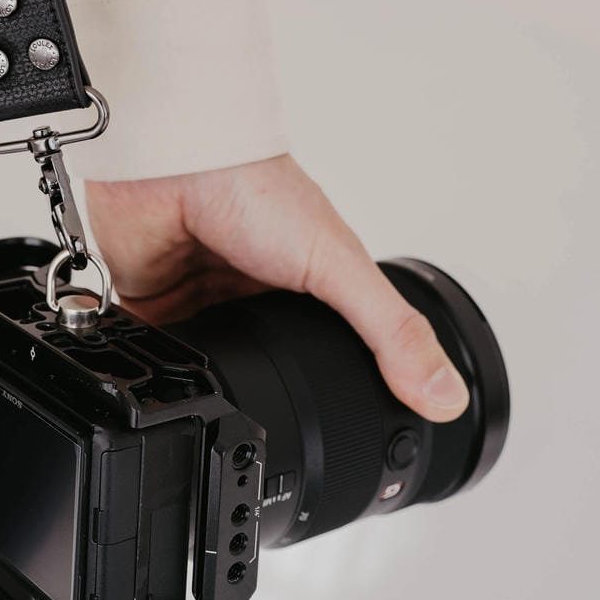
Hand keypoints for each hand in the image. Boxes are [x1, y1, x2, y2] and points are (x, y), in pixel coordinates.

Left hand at [85, 154, 468, 422]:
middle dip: (262, 390)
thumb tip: (446, 395)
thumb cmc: (253, 188)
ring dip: (207, 381)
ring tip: (214, 403)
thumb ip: (390, 332)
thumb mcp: (339, 266)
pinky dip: (160, 371)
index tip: (348, 437)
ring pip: (208, 367)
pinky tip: (167, 385)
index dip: (334, 390)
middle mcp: (250, 292)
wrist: (173, 162)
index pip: (325, 350)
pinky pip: (155, 355)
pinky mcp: (153, 304)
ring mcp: (200, 299)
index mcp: (302, 285)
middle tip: (269, 428)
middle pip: (262, 364)